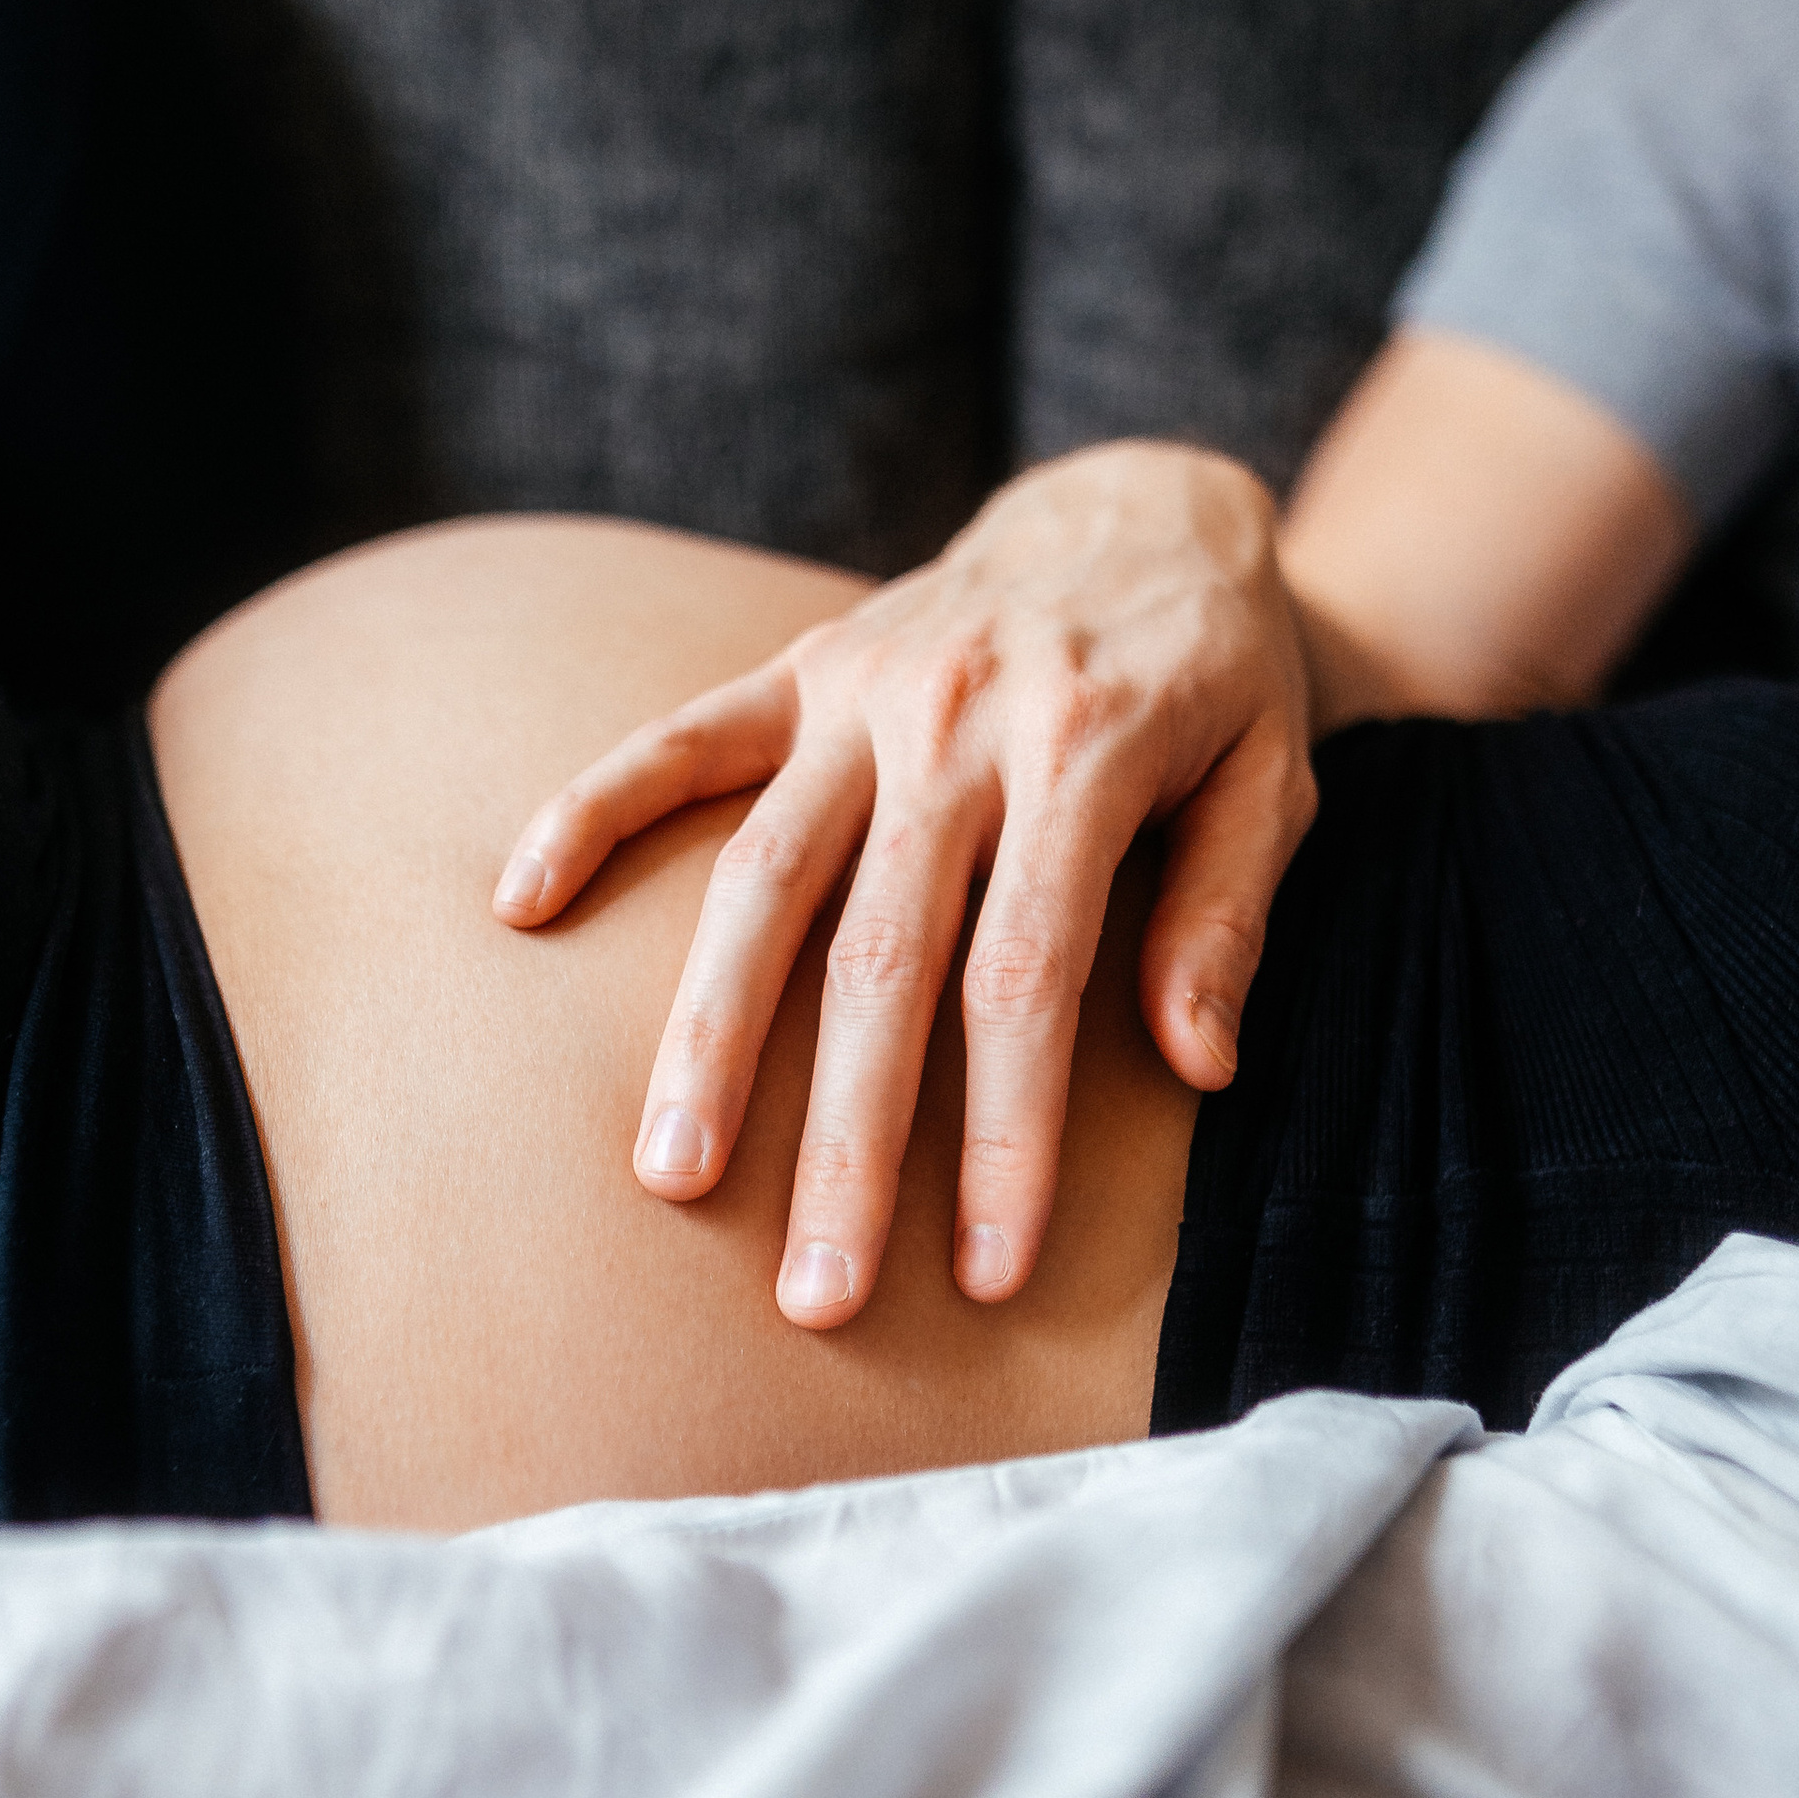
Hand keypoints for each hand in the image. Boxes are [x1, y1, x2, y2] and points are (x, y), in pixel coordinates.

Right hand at [492, 444, 1316, 1326]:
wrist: (1138, 507)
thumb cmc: (1216, 676)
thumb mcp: (1279, 776)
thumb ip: (1229, 912)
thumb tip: (1198, 1065)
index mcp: (1086, 748)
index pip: (1028, 976)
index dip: (1005, 1133)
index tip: (986, 1271)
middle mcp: (954, 718)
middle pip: (879, 956)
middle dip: (845, 1137)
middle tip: (816, 1291)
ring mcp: (860, 691)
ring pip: (758, 876)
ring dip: (708, 1035)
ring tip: (667, 1173)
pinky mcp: (797, 671)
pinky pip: (675, 741)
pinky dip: (588, 811)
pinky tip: (519, 904)